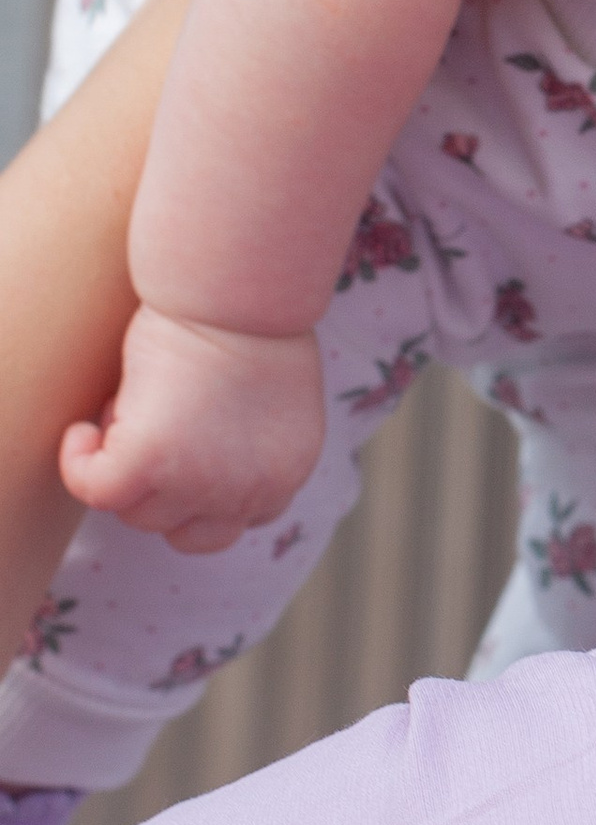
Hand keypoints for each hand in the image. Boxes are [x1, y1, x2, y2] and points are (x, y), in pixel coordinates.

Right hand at [59, 306, 325, 551]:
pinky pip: (97, 491)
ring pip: (138, 513)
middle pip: (187, 531)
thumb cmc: (252, 317)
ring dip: (123, 469)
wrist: (239, 292)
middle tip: (150, 426)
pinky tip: (82, 429)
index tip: (185, 447)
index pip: (240, 520)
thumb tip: (191, 447)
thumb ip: (245, 438)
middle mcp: (249, 493)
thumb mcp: (267, 396)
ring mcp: (200, 484)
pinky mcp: (151, 461)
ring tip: (127, 406)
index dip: (204, 491)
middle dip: (162, 490)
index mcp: (286, 473)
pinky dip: (79, 465)